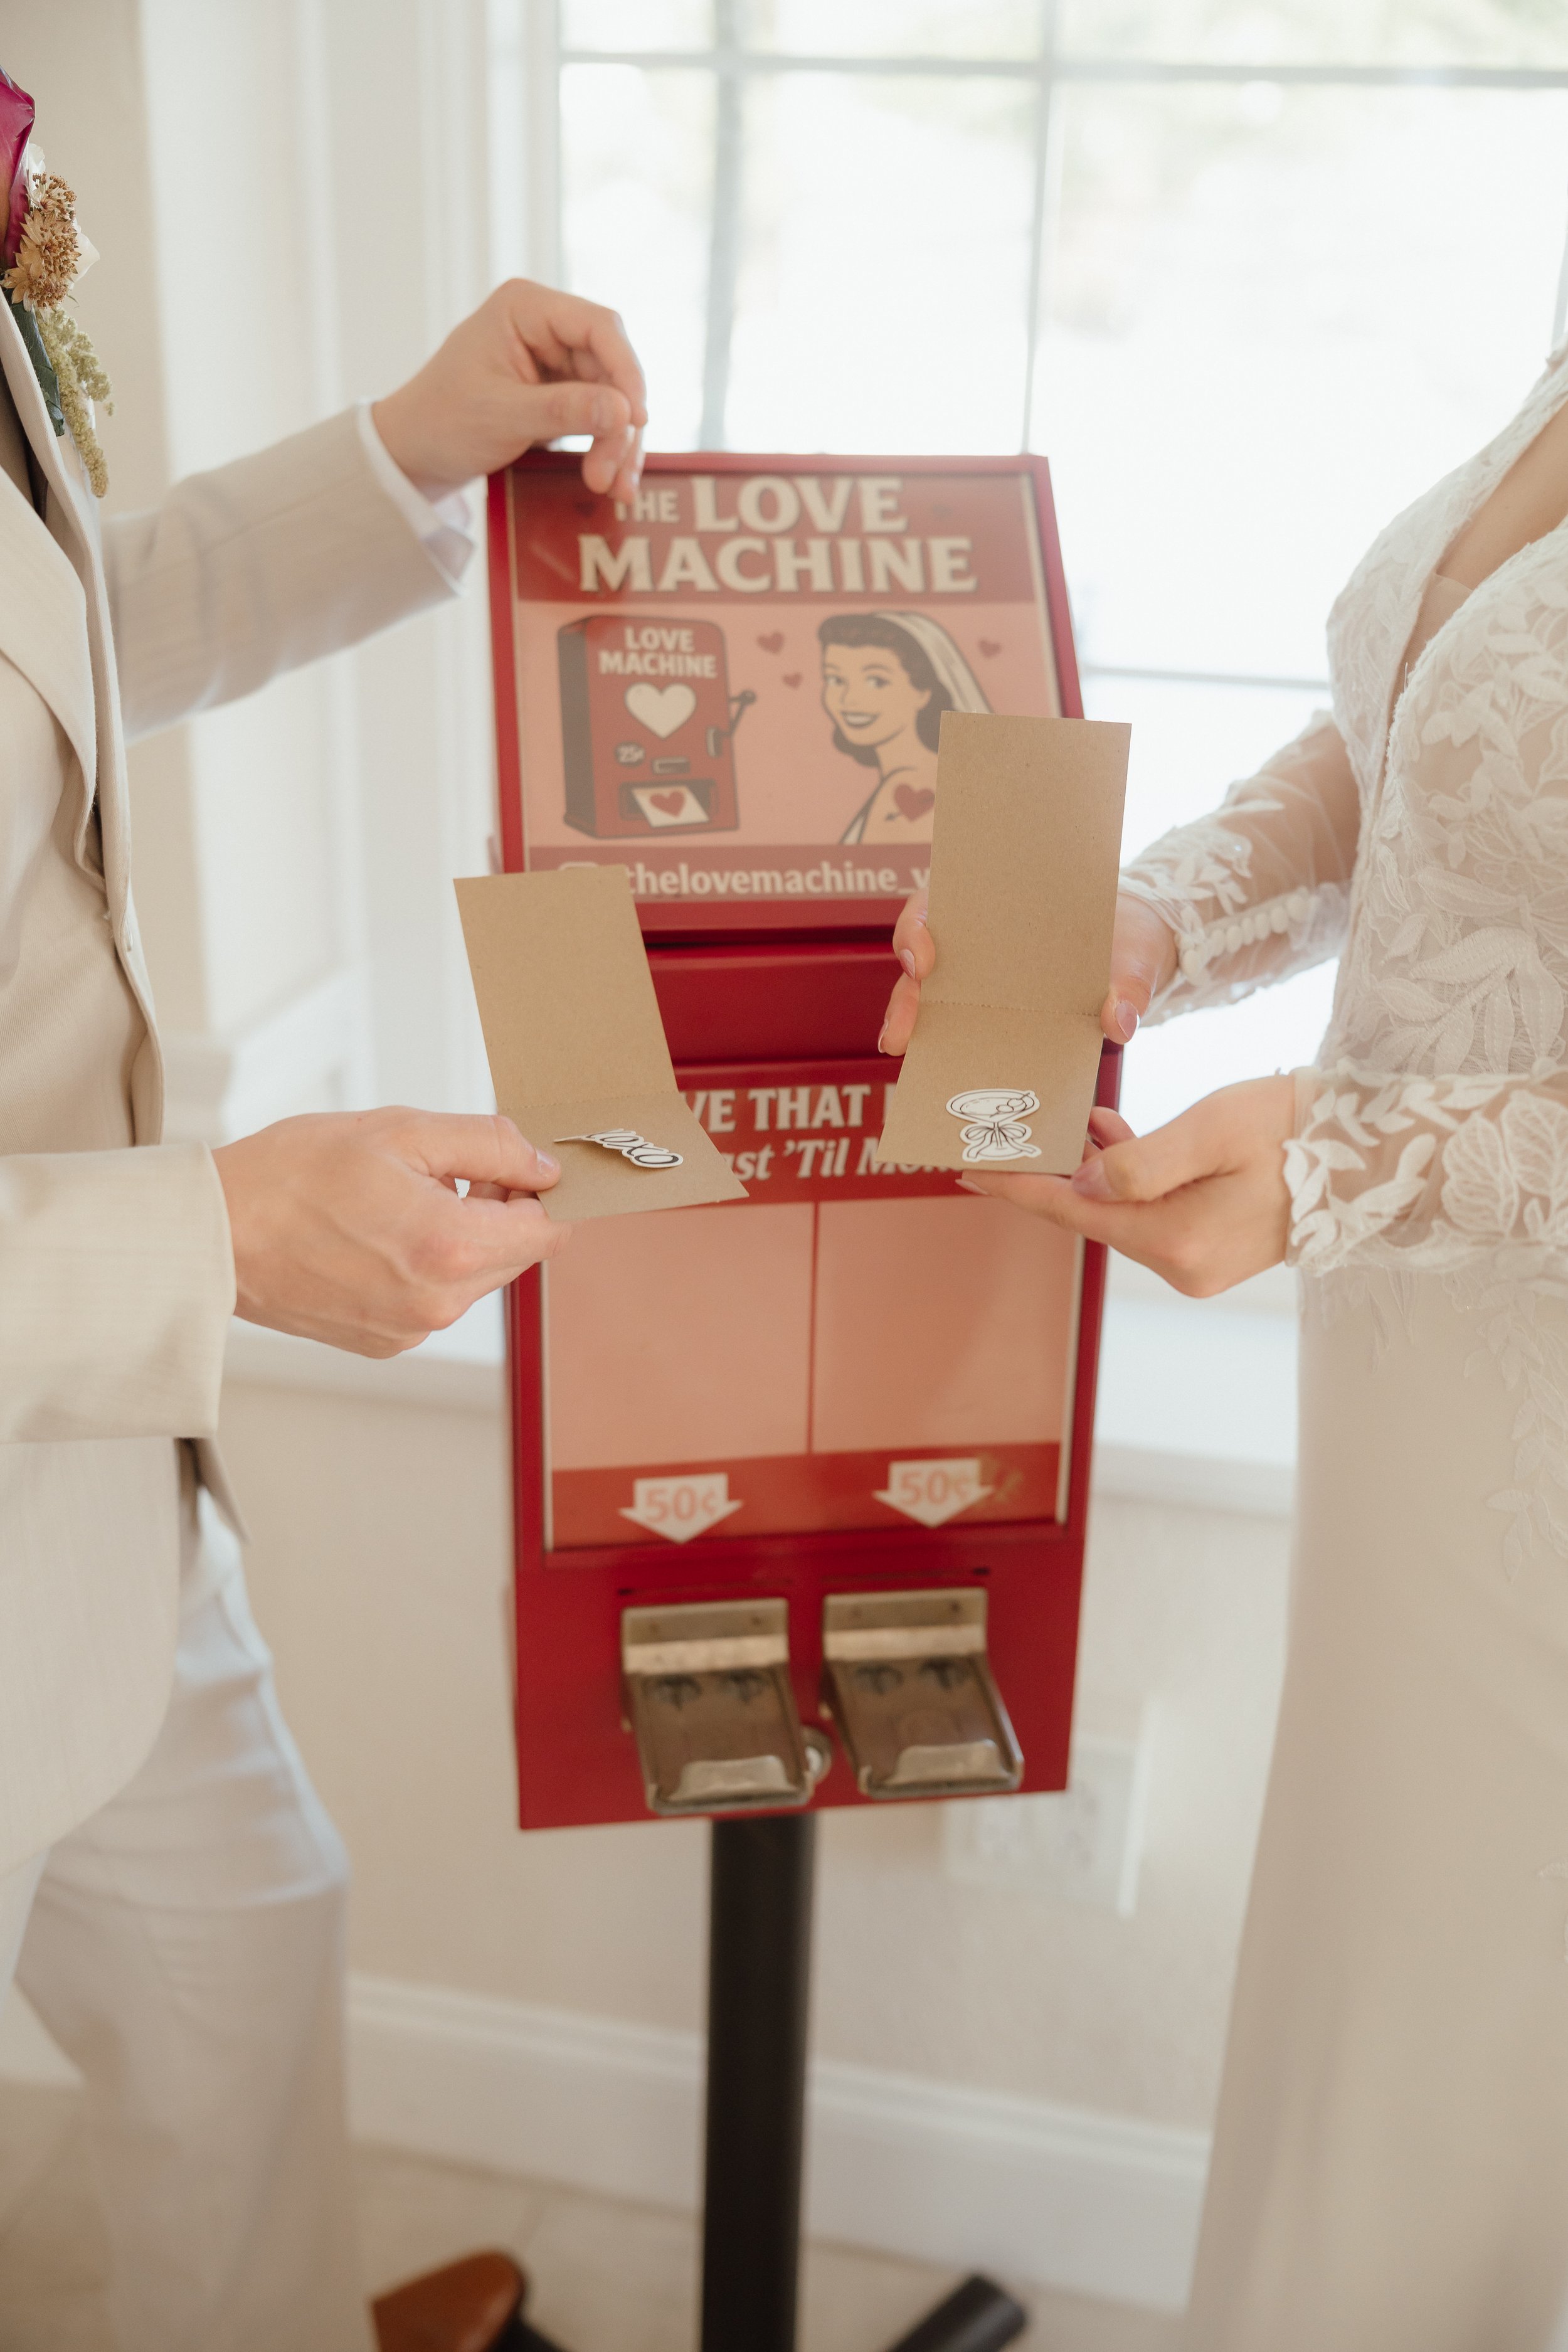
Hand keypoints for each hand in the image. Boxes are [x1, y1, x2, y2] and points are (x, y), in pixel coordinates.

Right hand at [214, 1109, 567, 1357]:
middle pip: (515, 1255)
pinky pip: (434, 1300)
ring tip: (397, 1203)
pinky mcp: (385, 1344)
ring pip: (476, 1278)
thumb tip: (544, 1166)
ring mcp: (411, 1331)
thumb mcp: (401, 1131)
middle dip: (497, 1212)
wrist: (215, 1234)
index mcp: (450, 1248)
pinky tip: (376, 1237)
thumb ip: (489, 1145)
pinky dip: (424, 1267)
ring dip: (459, 1238)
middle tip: (441, 1173)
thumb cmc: (293, 1174)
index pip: (547, 1229)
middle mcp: (439, 1304)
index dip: (537, 1190)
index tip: (508, 1167)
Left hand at [372, 279, 647, 503]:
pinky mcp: (558, 391)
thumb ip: (565, 410)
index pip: (599, 327)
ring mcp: (554, 359)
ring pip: (611, 396)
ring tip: (614, 489)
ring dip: (618, 443)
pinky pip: (597, 415)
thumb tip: (626, 412)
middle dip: (620, 424)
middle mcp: (546, 325)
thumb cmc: (442, 422)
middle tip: (614, 477)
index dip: (627, 371)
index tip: (637, 419)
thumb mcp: (502, 416)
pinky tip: (608, 479)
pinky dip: (605, 447)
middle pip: (611, 367)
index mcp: (526, 307)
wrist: (413, 453)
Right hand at [878, 887, 1176, 1054]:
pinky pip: (963, 1037)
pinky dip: (950, 1057)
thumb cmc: (1126, 939)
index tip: (924, 960)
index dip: (917, 930)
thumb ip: (1130, 984)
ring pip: (932, 1004)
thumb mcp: (1135, 954)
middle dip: (905, 1001)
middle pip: (920, 965)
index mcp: (1000, 909)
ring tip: (911, 1062)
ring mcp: (980, 985)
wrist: (1138, 954)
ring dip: (917, 1033)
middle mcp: (978, 945)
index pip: (935, 907)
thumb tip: (1119, 1024)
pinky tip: (949, 1080)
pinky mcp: (994, 1020)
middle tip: (900, 1037)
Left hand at [956, 1077, 1294, 1296]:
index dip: (1019, 1189)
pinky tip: (1114, 1137)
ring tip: (1071, 1123)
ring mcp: (1201, 1265)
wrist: (1374, 1155)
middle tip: (1009, 1138)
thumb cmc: (1294, 1128)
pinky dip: (1130, 1180)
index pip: (1075, 1212)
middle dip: (1053, 1177)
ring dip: (1094, 1172)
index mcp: (1177, 1241)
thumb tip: (1084, 1180)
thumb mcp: (1210, 1128)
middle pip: (1094, 1216)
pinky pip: (1153, 1215)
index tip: (968, 1172)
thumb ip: (1140, 1160)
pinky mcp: (1216, 1252)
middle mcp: (1184, 1267)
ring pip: (1123, 1213)